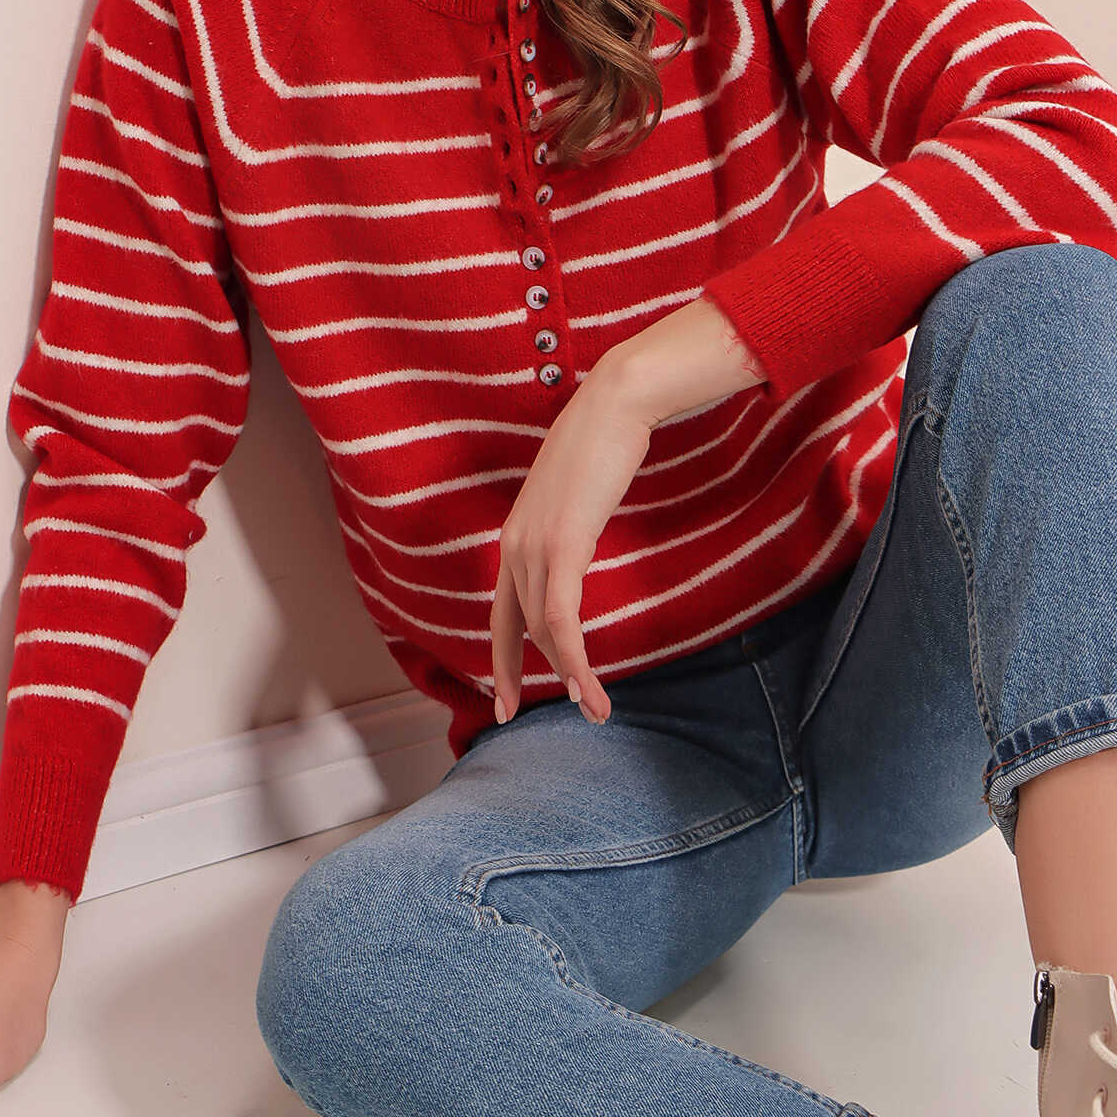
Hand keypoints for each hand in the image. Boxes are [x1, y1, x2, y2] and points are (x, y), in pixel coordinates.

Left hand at [490, 366, 653, 726]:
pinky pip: (562, 618)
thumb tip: (579, 544)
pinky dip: (573, 659)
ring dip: (570, 677)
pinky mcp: (562, 546)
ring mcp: (535, 546)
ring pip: (544, 632)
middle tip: (573, 714)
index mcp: (516, 535)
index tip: (503, 699)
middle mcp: (515, 545)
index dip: (503, 660)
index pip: (502, 612)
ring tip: (596, 710)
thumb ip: (570, 525)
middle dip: (536, 679)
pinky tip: (586, 686)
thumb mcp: (578, 495)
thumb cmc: (603, 442)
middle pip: (520, 630)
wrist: (614, 403)